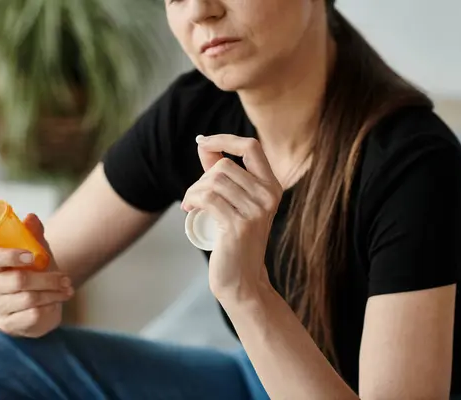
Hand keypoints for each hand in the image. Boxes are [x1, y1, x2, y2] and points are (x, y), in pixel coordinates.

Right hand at [0, 214, 73, 336]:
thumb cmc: (33, 272)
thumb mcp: (36, 252)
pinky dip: (49, 308)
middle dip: (48, 279)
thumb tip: (30, 217)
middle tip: (66, 278)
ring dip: (53, 293)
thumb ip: (33, 235)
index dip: (9, 256)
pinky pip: (31, 316)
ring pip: (29, 299)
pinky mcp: (8, 324)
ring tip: (67, 289)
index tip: (32, 256)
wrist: (35, 302)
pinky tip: (55, 303)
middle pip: (18, 281)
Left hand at [181, 134, 282, 299]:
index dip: (224, 139)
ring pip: (213, 181)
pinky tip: (189, 209)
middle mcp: (268, 196)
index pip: (251, 146)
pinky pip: (208, 197)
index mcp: (272, 187)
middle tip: (195, 197)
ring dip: (193, 191)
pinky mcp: (239, 226)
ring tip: (191, 205)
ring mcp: (256, 211)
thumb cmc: (235, 241)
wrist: (242, 281)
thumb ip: (223, 174)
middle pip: (225, 165)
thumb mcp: (235, 204)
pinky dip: (192, 199)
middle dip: (202, 178)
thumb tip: (204, 144)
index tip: (203, 142)